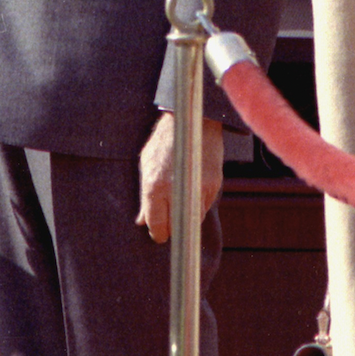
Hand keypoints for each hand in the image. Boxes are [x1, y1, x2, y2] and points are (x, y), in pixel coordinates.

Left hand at [136, 112, 223, 243]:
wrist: (193, 122)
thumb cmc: (165, 142)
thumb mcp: (147, 164)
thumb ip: (144, 196)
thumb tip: (141, 221)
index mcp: (154, 187)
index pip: (156, 226)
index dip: (157, 233)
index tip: (158, 233)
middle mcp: (175, 191)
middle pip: (174, 228)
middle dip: (171, 227)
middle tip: (168, 220)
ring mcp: (196, 189)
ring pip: (192, 220)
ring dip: (186, 216)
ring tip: (180, 200)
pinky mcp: (213, 185)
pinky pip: (205, 206)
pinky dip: (198, 203)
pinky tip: (193, 188)